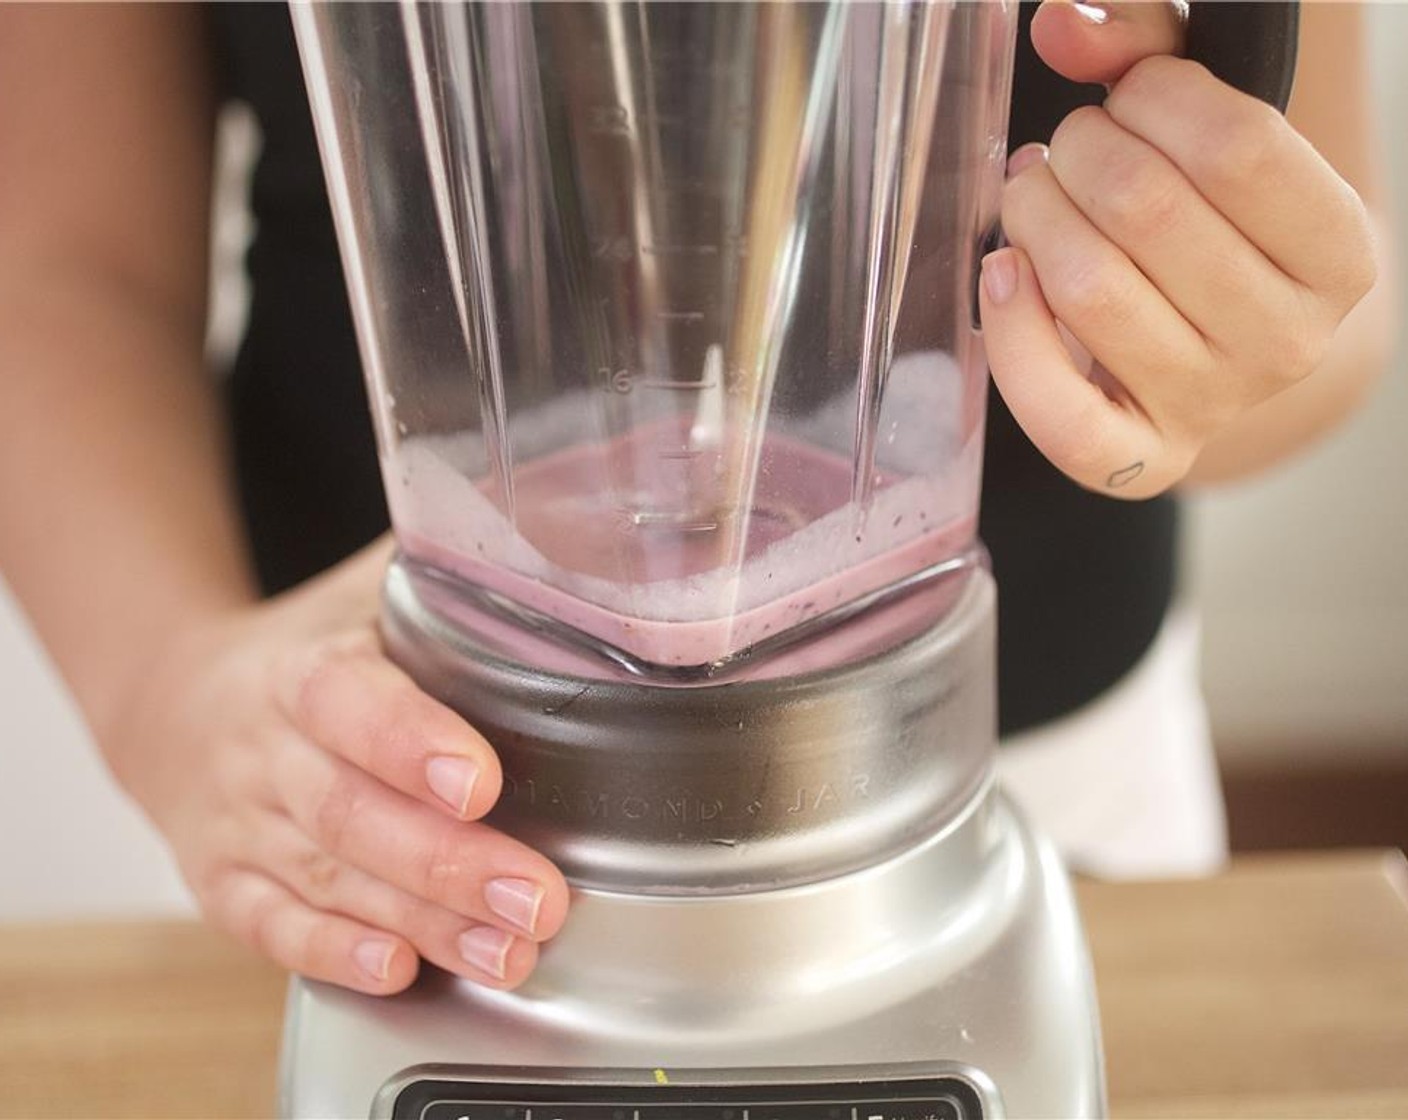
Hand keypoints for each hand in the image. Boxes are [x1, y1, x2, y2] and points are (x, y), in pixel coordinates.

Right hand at [104, 538, 569, 994]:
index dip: (411, 744)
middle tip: (538, 898)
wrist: (173, 704)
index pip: (350, 702)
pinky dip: (335, 954)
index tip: (481, 783)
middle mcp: (262, 750)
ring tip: (511, 950)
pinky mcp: (224, 885)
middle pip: (351, 812)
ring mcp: (238, 825)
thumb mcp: (365, 593)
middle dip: (451, 864)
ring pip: (328, 879)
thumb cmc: (309, 645)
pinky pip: (273, 927)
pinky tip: (402, 970)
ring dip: (425, 922)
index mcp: (301, 667)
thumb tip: (568, 549)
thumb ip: (450, 575)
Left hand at [979, 0, 1375, 496]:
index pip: (1237, 146)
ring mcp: (1212, 406)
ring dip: (1032, 217)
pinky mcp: (1136, 457)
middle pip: (1148, 209)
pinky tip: (1003, 273)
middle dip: (1079, 152)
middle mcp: (1288, 341)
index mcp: (1338, 252)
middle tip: (1065, 151)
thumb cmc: (1209, 227)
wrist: (1214, 350)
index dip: (1152, 97)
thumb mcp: (1212, 133)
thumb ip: (1151, 56)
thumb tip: (1063, 24)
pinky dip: (1010, 332)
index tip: (1128, 97)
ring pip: (1089, 288)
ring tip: (1031, 198)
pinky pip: (1055, 409)